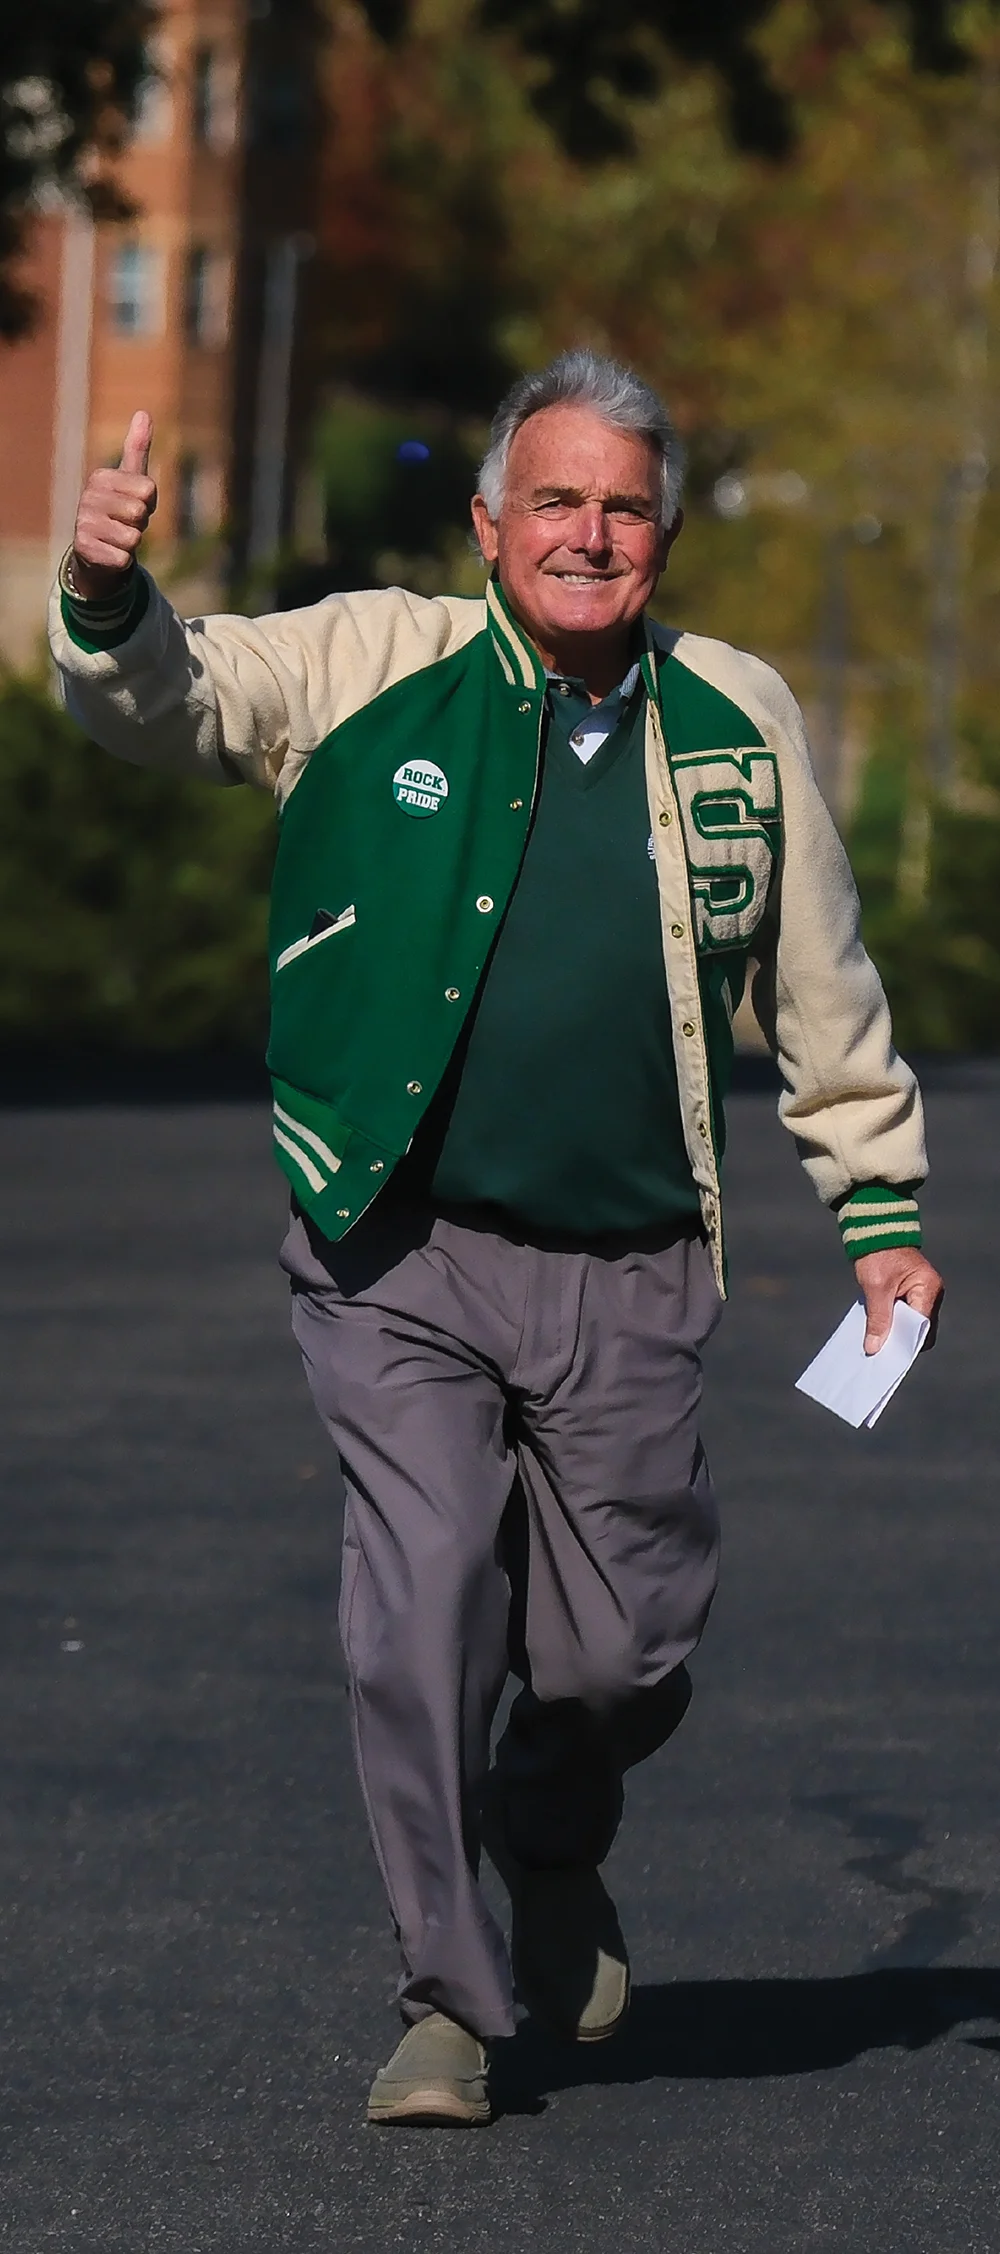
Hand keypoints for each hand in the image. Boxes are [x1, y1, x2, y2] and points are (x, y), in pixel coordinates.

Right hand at [70, 411, 156, 598]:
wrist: (97, 550)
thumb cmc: (119, 511)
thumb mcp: (130, 479)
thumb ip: (138, 448)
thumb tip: (143, 412)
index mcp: (100, 477)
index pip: (148, 489)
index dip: (149, 503)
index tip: (134, 504)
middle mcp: (87, 497)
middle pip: (140, 513)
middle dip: (140, 524)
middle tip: (125, 524)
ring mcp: (84, 523)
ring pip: (133, 538)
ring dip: (131, 543)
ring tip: (117, 538)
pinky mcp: (85, 549)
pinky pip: (123, 558)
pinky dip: (122, 561)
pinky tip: (109, 554)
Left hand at [854, 1247, 943, 1355]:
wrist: (874, 1230)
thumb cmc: (878, 1252)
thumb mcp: (875, 1288)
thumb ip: (878, 1318)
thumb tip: (875, 1347)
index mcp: (928, 1288)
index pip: (922, 1325)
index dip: (907, 1341)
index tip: (889, 1354)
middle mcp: (931, 1292)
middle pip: (920, 1328)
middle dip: (901, 1338)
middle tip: (880, 1350)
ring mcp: (922, 1293)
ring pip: (912, 1323)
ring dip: (895, 1330)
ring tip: (876, 1339)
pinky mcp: (911, 1293)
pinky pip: (905, 1314)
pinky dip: (892, 1321)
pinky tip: (877, 1327)